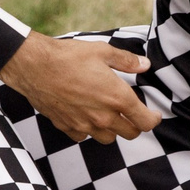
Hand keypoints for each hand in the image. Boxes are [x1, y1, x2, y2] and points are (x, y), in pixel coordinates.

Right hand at [0, 33, 162, 143]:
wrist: (35, 66)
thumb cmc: (69, 57)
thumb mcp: (103, 51)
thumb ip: (127, 61)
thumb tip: (145, 65)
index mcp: (118, 98)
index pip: (145, 122)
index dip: (154, 120)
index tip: (154, 115)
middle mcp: (103, 116)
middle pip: (130, 134)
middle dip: (135, 125)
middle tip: (132, 114)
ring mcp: (85, 124)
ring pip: (108, 138)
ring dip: (112, 129)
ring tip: (108, 115)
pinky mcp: (67, 127)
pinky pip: (84, 136)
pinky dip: (88, 130)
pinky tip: (85, 115)